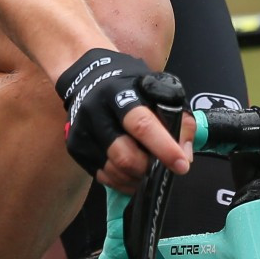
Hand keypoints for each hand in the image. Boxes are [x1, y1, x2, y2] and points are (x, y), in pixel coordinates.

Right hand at [54, 51, 191, 192]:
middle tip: (159, 167)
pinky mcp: (75, 148)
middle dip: (148, 168)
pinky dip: (122, 181)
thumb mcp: (160, 89)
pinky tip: (131, 172)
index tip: (181, 165)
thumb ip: (179, 119)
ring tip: (146, 169)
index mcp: (119, 92)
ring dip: (136, 178)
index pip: (142, 124)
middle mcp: (95, 112)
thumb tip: (184, 156)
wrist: (88, 76)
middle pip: (125, 156)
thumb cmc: (130, 84)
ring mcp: (82, 131)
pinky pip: (103, 177)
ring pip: (114, 170)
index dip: (163, 147)